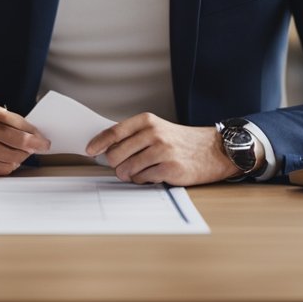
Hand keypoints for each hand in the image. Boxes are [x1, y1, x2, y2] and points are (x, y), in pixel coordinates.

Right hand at [0, 102, 50, 175]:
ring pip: (12, 157)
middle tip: (41, 146)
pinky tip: (12, 161)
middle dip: (34, 145)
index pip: (19, 123)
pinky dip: (10, 166)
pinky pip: (1, 169)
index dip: (35, 132)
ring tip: (24, 153)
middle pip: (18, 141)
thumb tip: (31, 132)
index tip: (43, 138)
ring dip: (23, 156)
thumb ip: (5, 119)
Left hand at [85, 112, 238, 185]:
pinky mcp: (170, 169)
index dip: (98, 143)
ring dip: (128, 174)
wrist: (213, 150)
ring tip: (140, 171)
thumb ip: (134, 135)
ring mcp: (162, 151)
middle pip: (116, 154)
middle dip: (115, 164)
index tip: (89, 151)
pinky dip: (143, 180)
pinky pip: (142, 179)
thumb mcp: (157, 128)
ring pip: (127, 169)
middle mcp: (153, 134)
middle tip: (122, 166)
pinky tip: (153, 174)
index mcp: (147, 121)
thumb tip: (105, 148)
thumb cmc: (181, 141)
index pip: (114, 132)